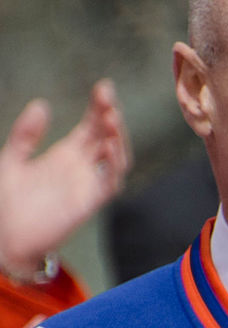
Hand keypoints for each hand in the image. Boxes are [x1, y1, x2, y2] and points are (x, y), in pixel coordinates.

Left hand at [0, 79, 130, 277]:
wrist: (8, 240)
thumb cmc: (8, 204)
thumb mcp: (12, 160)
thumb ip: (26, 134)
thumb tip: (42, 104)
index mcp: (66, 155)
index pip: (91, 126)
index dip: (99, 106)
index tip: (103, 87)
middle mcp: (82, 168)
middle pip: (106, 137)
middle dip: (110, 116)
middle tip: (107, 96)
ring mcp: (87, 185)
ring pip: (116, 158)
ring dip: (118, 138)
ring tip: (112, 118)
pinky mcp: (88, 203)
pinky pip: (110, 183)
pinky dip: (115, 165)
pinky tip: (111, 147)